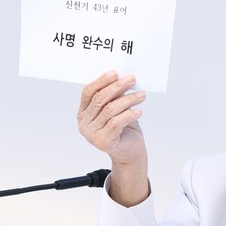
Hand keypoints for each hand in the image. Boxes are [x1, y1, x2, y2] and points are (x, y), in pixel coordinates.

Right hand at [77, 71, 148, 205]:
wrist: (130, 152)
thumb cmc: (123, 128)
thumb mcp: (117, 108)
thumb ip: (114, 96)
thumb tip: (122, 78)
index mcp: (84, 112)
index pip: (88, 92)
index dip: (101, 81)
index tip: (115, 73)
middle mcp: (84, 123)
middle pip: (100, 99)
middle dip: (117, 87)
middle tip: (132, 79)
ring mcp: (92, 134)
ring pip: (110, 110)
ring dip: (128, 100)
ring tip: (141, 96)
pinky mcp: (103, 142)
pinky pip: (116, 122)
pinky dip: (129, 115)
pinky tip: (139, 111)